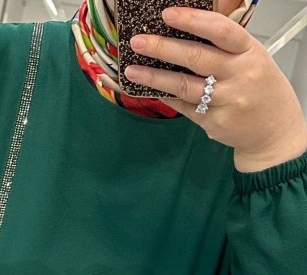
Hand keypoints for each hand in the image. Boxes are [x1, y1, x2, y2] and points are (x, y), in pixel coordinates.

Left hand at [125, 7, 306, 169]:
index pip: (220, 30)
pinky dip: (164, 96)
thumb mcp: (252, 58)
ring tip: (132, 70)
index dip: (192, 21)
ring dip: (154, 77)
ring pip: (184, 85)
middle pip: (195, 58)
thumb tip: (185, 32)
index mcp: (250, 52)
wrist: (273, 129)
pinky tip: (148, 89)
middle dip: (163, 47)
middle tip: (138, 41)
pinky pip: (182, 106)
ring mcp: (225, 100)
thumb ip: (223, 47)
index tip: (167, 14)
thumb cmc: (260, 88)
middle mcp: (239, 75)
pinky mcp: (212, 121)